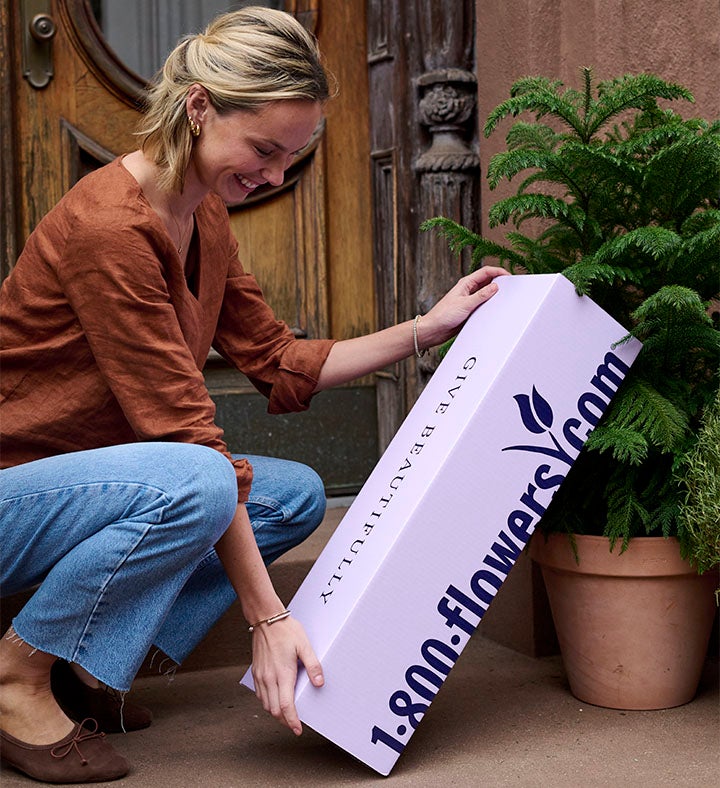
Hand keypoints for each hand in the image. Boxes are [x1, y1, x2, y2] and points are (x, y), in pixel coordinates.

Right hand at [250, 616, 323, 734]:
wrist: (266, 618)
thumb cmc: (286, 630)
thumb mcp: (304, 645)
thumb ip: (313, 665)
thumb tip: (319, 683)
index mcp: (282, 674)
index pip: (286, 706)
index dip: (292, 721)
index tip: (298, 729)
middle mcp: (268, 678)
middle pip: (274, 710)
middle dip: (284, 720)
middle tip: (294, 724)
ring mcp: (260, 675)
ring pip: (265, 704)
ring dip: (275, 712)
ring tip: (286, 714)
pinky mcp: (255, 671)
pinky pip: (259, 694)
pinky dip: (267, 702)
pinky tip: (274, 699)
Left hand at [419, 266, 509, 347]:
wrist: (433, 329)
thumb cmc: (443, 315)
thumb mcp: (465, 304)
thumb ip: (481, 295)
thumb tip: (495, 286)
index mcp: (466, 283)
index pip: (486, 272)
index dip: (499, 271)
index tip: (509, 276)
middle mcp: (468, 289)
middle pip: (487, 281)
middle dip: (499, 281)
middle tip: (510, 286)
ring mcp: (469, 299)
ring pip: (486, 293)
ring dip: (495, 294)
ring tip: (505, 297)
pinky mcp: (469, 309)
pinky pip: (483, 304)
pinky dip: (490, 304)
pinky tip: (495, 308)